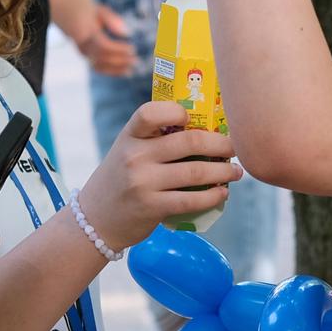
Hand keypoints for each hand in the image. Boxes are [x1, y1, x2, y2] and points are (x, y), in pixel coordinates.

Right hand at [73, 2, 137, 76]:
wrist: (72, 19)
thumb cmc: (90, 13)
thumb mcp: (100, 11)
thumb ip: (113, 20)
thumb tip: (127, 33)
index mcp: (86, 33)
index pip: (104, 45)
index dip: (118, 49)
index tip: (132, 48)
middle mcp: (83, 46)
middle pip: (103, 58)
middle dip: (120, 60)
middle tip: (135, 60)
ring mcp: (84, 54)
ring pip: (100, 66)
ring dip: (117, 69)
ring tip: (131, 70)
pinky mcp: (87, 58)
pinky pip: (99, 69)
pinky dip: (112, 71)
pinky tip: (125, 71)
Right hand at [75, 100, 239, 250]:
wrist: (95, 218)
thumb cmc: (121, 178)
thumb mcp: (128, 150)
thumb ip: (156, 139)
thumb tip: (208, 130)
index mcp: (130, 136)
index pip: (151, 112)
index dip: (176, 111)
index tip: (195, 119)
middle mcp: (134, 156)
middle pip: (188, 141)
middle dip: (220, 143)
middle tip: (234, 147)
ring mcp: (142, 183)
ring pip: (195, 171)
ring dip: (223, 171)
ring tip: (236, 172)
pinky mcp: (151, 207)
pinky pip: (191, 200)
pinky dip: (213, 196)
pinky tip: (222, 192)